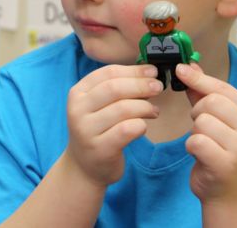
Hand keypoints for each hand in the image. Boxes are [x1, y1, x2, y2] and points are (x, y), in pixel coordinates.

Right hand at [64, 64, 161, 186]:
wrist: (84, 167)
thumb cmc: (98, 130)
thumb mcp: (98, 105)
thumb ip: (116, 88)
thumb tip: (148, 72)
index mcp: (78, 93)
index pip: (108, 73)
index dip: (134, 70)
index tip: (152, 71)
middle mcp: (78, 110)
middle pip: (115, 88)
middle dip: (141, 85)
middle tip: (158, 87)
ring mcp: (86, 130)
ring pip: (123, 108)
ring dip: (145, 106)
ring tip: (154, 111)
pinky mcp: (100, 148)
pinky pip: (127, 130)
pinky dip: (141, 125)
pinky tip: (144, 127)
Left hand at [176, 63, 236, 203]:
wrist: (226, 192)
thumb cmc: (219, 151)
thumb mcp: (215, 120)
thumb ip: (203, 93)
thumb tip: (190, 65)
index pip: (222, 88)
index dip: (199, 78)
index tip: (180, 69)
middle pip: (210, 102)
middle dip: (197, 112)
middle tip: (201, 127)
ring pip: (202, 121)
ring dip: (195, 132)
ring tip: (204, 143)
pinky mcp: (227, 163)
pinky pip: (196, 141)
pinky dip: (191, 147)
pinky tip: (200, 155)